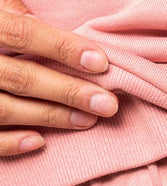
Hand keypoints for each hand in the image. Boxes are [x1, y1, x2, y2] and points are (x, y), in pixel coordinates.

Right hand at [0, 0, 117, 155]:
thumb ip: (6, 9)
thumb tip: (35, 18)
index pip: (22, 33)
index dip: (62, 47)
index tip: (100, 62)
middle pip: (21, 77)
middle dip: (68, 91)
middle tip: (107, 104)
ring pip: (7, 109)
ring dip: (50, 117)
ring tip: (86, 120)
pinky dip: (11, 142)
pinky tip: (40, 141)